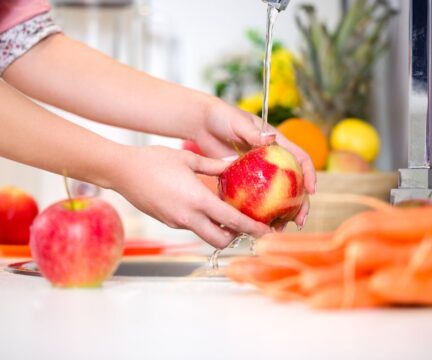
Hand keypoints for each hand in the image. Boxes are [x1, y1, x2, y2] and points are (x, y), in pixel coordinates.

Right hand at [111, 145, 271, 247]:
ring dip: (219, 230)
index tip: (267, 232)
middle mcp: (188, 217)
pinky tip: (204, 206)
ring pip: (206, 235)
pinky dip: (203, 222)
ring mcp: (177, 222)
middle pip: (221, 240)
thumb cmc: (153, 161)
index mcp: (197, 200)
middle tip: (246, 224)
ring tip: (227, 213)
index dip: (252, 228)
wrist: (121, 171)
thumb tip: (232, 165)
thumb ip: (213, 166)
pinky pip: (192, 227)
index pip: (232, 220)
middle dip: (236, 236)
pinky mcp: (168, 222)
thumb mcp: (188, 158)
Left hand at [193, 98, 315, 227]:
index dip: (309, 174)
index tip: (311, 190)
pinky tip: (258, 225)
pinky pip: (255, 198)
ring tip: (280, 228)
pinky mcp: (245, 180)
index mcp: (277, 144)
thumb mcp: (238, 123)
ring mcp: (259, 172)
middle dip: (300, 203)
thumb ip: (253, 132)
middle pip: (293, 183)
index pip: (299, 158)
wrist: (202, 124)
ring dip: (281, 213)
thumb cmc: (222, 117)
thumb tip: (271, 138)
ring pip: (276, 195)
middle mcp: (272, 160)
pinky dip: (259, 212)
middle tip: (299, 220)